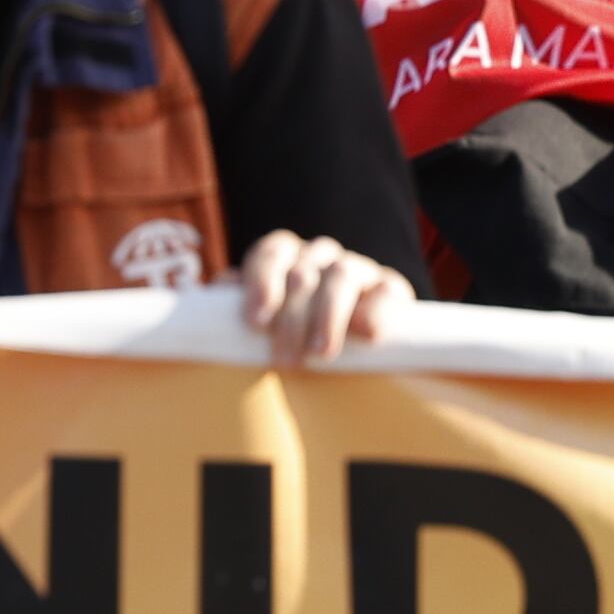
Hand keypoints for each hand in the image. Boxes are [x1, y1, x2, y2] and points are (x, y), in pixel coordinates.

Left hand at [237, 229, 404, 365]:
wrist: (353, 360)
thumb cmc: (297, 339)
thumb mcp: (268, 326)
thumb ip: (245, 308)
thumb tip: (221, 291)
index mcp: (289, 257)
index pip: (272, 252)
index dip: (262, 283)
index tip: (256, 323)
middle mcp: (322, 256)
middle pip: (304, 271)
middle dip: (291, 319)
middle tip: (284, 361)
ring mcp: (359, 268)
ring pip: (341, 275)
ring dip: (328, 314)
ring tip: (321, 353)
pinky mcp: (392, 289)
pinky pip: (387, 291)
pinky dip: (376, 309)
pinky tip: (368, 334)